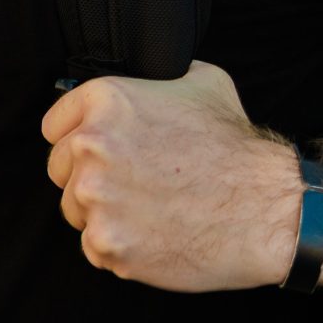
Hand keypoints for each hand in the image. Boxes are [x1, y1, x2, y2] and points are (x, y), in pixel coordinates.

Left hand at [39, 60, 299, 290]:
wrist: (268, 208)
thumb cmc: (237, 147)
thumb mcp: (200, 82)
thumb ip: (156, 79)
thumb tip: (144, 75)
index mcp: (104, 102)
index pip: (54, 126)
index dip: (77, 139)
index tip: (97, 153)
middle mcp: (90, 147)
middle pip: (59, 170)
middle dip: (87, 178)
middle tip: (133, 186)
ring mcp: (96, 199)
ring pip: (75, 211)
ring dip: (103, 214)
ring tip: (149, 211)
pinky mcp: (108, 243)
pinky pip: (96, 247)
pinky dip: (120, 248)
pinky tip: (155, 236)